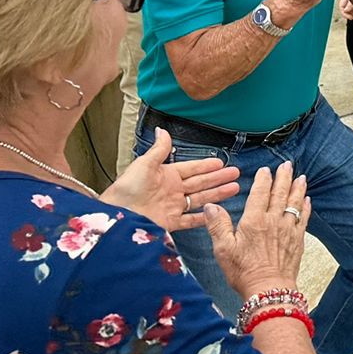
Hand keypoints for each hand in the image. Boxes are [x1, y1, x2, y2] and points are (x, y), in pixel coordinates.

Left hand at [102, 128, 240, 231]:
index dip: (206, 165)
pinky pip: (191, 219)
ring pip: (201, 199)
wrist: (117, 216)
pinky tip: (216, 212)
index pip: (192, 169)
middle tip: (235, 173)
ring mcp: (173, 207)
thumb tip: (163, 131)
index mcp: (166, 175)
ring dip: (218, 193)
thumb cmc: (126, 189)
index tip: (220, 162)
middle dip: (218, 178)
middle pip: (201, 183)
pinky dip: (204, 217)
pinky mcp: (171, 222)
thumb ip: (159, 149)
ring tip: (234, 188)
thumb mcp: (144, 164)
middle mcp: (172, 191)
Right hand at [206, 162, 309, 297]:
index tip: (266, 170)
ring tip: (301, 177)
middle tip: (287, 165)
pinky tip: (307, 200)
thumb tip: (211, 206)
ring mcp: (288, 229)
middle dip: (284, 177)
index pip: (260, 193)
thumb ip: (218, 225)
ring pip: (294, 202)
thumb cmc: (243, 271)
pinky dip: (305, 206)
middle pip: (280, 193)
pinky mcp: (297, 239)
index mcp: (254, 220)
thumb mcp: (223, 249)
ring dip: (298, 188)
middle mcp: (273, 220)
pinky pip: (303, 217)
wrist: (268, 288)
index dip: (263, 179)